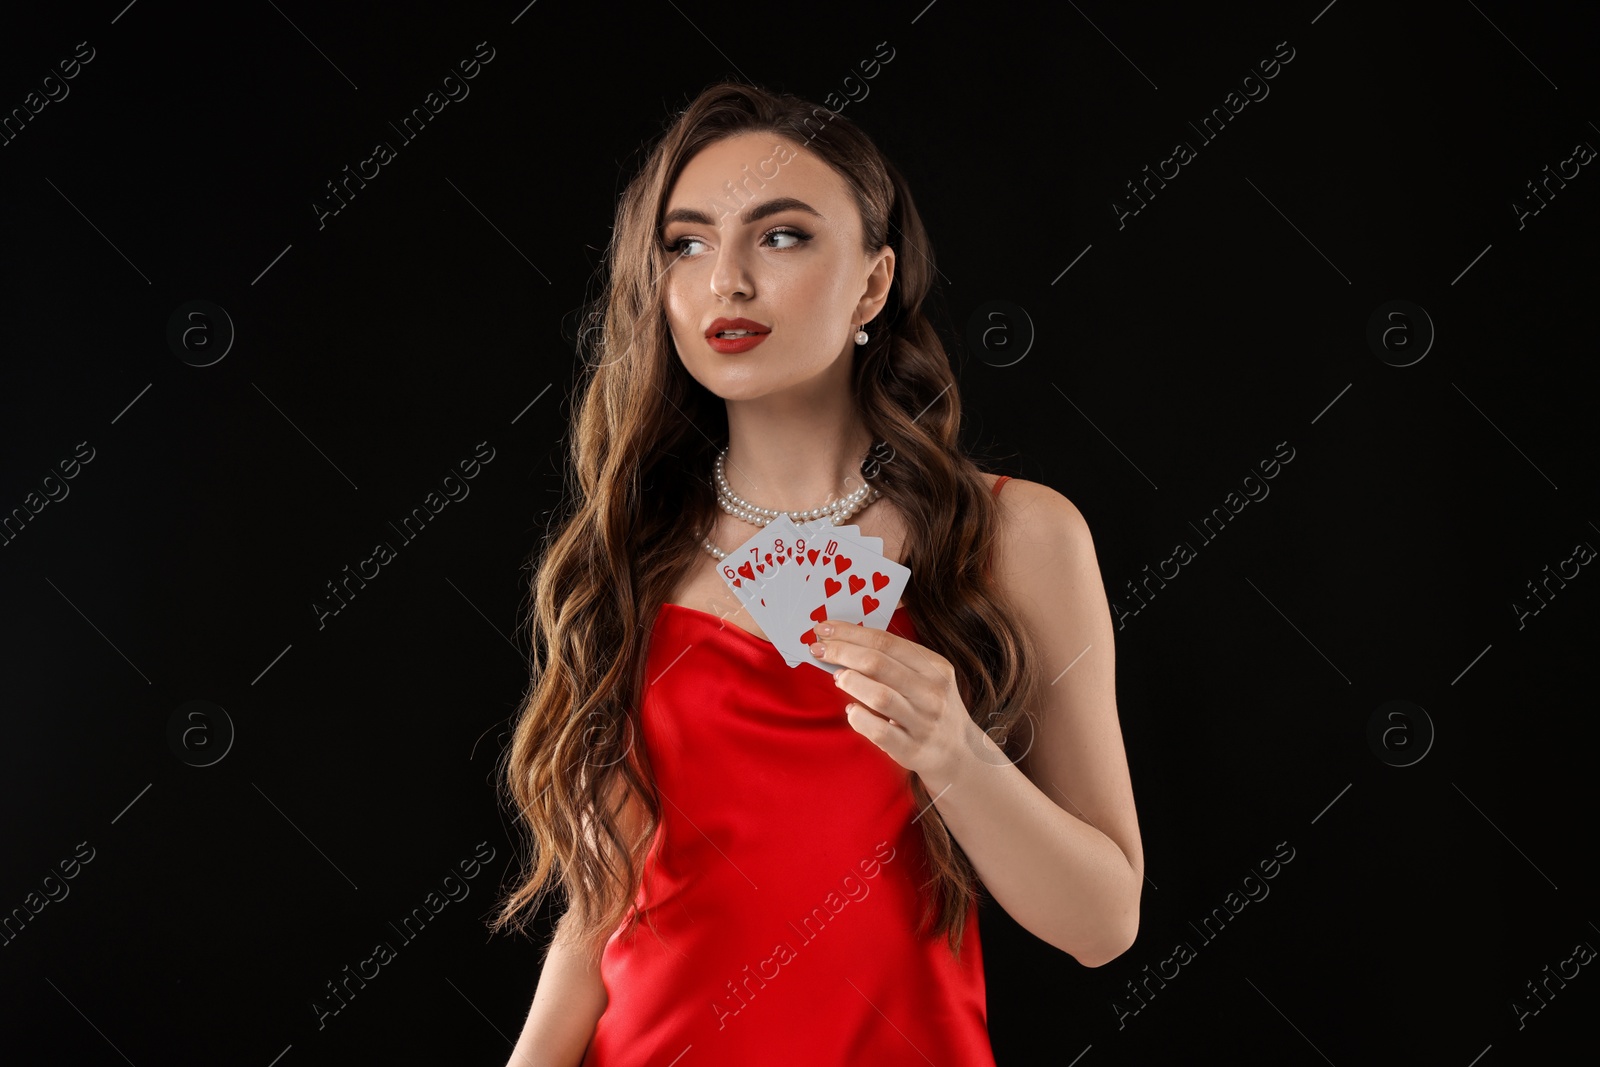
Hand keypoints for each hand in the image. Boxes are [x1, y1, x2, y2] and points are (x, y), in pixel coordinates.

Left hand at [810, 621, 976, 784]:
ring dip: (851, 682)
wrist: (958, 752)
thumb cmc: (931, 707)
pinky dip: (859, 718)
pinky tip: (851, 711)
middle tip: (818, 649)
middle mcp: (931, 692)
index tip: (825, 629)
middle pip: (878, 664)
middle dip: (842, 652)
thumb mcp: (926, 677)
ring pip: (880, 696)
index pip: (886, 641)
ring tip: (837, 676)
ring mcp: (922, 722)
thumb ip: (893, 660)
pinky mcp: (911, 749)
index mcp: (935, 667)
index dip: (850, 632)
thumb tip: (845, 642)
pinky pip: (879, 731)